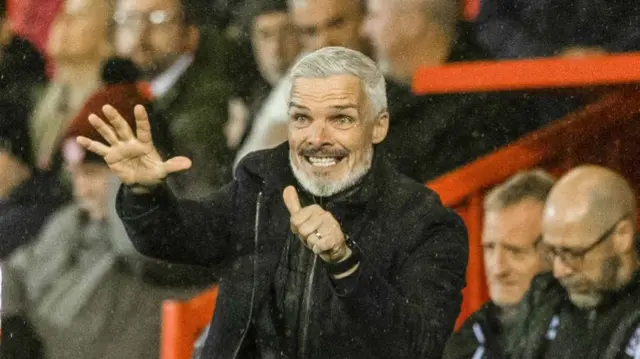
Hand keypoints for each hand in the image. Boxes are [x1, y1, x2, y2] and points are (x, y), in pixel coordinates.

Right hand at [76, 104, 191, 192]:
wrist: (143, 183)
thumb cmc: (155, 174)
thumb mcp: (164, 171)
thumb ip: (173, 166)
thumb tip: (189, 164)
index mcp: (145, 143)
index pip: (143, 129)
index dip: (141, 119)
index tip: (138, 107)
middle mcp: (131, 142)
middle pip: (122, 128)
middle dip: (115, 119)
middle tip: (107, 108)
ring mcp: (120, 148)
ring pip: (110, 135)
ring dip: (101, 127)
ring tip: (92, 116)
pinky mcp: (111, 156)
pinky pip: (100, 149)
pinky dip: (90, 145)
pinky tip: (78, 139)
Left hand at [283, 186, 350, 262]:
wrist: (334, 249)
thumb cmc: (316, 233)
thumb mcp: (303, 220)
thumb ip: (293, 205)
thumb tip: (287, 187)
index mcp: (314, 208)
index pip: (295, 220)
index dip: (297, 229)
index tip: (306, 230)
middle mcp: (324, 214)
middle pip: (302, 230)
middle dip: (305, 238)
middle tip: (314, 237)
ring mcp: (331, 225)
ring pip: (310, 238)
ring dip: (312, 244)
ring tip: (319, 241)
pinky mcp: (336, 237)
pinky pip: (318, 245)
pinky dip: (318, 249)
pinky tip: (323, 247)